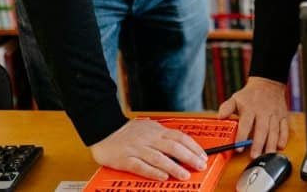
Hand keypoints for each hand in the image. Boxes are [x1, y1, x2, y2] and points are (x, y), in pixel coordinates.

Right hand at [89, 118, 207, 181]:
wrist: (103, 129)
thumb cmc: (128, 132)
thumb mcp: (149, 128)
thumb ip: (163, 137)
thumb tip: (181, 147)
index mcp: (156, 131)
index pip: (180, 137)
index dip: (193, 147)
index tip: (203, 156)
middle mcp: (149, 139)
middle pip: (173, 147)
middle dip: (189, 157)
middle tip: (200, 166)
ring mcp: (137, 149)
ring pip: (159, 158)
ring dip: (174, 167)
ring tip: (185, 175)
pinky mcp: (125, 159)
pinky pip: (141, 166)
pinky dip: (153, 172)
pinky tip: (163, 177)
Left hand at [216, 76, 289, 158]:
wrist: (268, 83)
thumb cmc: (250, 95)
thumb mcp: (236, 98)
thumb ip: (226, 108)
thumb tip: (219, 117)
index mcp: (250, 108)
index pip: (245, 123)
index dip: (242, 136)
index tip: (239, 147)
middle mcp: (263, 112)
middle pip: (261, 129)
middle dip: (258, 144)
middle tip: (254, 156)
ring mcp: (274, 114)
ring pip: (274, 131)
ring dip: (271, 144)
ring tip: (267, 155)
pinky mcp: (283, 116)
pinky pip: (285, 128)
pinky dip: (283, 137)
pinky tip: (280, 146)